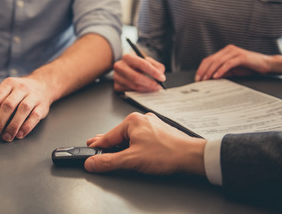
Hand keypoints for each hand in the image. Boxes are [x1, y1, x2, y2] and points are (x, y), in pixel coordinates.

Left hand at [0, 76, 53, 141]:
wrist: (43, 85)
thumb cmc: (21, 92)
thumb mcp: (8, 90)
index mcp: (9, 84)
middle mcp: (21, 88)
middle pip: (8, 105)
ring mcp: (33, 96)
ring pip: (22, 110)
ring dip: (12, 126)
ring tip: (6, 137)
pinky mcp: (43, 106)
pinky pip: (35, 116)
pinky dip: (26, 127)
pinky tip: (20, 134)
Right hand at [84, 112, 205, 174]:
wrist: (192, 156)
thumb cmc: (167, 153)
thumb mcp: (132, 160)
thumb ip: (109, 162)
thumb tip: (92, 162)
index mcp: (132, 121)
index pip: (108, 137)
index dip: (97, 147)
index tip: (88, 154)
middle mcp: (141, 119)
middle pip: (118, 135)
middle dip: (107, 144)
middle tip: (95, 148)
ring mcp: (151, 125)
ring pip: (129, 136)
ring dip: (122, 145)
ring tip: (114, 154)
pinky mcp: (159, 132)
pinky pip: (140, 137)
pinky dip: (133, 144)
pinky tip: (133, 151)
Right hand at [113, 53, 165, 91]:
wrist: (125, 67)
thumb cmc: (138, 64)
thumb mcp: (147, 60)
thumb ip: (156, 66)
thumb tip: (161, 75)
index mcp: (127, 57)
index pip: (142, 64)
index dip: (153, 72)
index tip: (162, 78)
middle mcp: (119, 66)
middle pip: (136, 77)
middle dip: (150, 83)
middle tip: (159, 86)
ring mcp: (116, 77)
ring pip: (134, 86)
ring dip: (147, 89)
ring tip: (155, 88)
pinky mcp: (117, 87)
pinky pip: (131, 92)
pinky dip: (141, 92)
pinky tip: (146, 89)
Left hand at [195, 45, 271, 81]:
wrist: (266, 65)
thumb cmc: (249, 67)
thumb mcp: (232, 70)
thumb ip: (222, 72)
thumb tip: (209, 78)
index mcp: (225, 52)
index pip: (209, 59)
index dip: (201, 68)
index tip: (197, 78)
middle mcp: (228, 50)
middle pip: (211, 60)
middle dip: (203, 70)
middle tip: (199, 80)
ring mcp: (235, 52)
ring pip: (218, 61)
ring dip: (210, 71)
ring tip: (206, 79)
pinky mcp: (241, 57)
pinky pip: (228, 64)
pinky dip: (221, 70)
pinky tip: (216, 76)